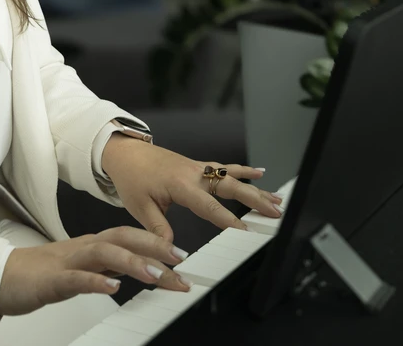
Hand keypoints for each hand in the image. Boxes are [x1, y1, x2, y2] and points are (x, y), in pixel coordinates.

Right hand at [0, 226, 188, 316]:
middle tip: (180, 260)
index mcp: (92, 245)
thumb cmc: (42, 274)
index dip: (156, 243)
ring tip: (156, 275)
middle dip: (153, 247)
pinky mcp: (52, 280)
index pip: (130, 238)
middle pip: (122, 238)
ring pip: (104, 253)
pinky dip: (96, 282)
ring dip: (132, 262)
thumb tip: (142, 268)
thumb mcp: (84, 269)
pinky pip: (76, 279)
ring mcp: (68, 262)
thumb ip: (110, 267)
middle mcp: (83, 248)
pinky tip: (113, 288)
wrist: (2, 277)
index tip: (182, 257)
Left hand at [101, 137, 284, 241]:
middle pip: (231, 187)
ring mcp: (199, 168)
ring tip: (276, 199)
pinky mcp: (199, 167)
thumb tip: (172, 250)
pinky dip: (244, 170)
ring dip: (256, 188)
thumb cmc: (131, 178)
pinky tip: (261, 172)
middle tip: (275, 212)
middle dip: (255, 200)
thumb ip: (158, 228)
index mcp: (180, 184)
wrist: (125, 153)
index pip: (209, 205)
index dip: (228, 219)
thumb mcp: (140, 207)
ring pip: (233, 177)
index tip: (246, 230)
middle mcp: (194, 173)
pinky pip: (226, 169)